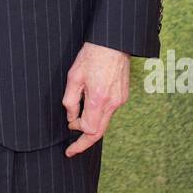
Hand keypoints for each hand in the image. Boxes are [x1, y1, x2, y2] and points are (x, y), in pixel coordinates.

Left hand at [62, 41, 129, 155]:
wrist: (113, 43)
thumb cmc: (92, 56)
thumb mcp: (73, 77)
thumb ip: (70, 100)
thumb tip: (71, 118)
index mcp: (98, 99)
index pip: (89, 130)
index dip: (78, 136)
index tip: (69, 137)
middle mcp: (112, 103)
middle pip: (99, 132)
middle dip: (85, 143)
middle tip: (72, 149)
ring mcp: (120, 100)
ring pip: (105, 123)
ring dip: (91, 127)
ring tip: (76, 124)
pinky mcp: (123, 96)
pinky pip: (109, 112)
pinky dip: (98, 116)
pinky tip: (89, 109)